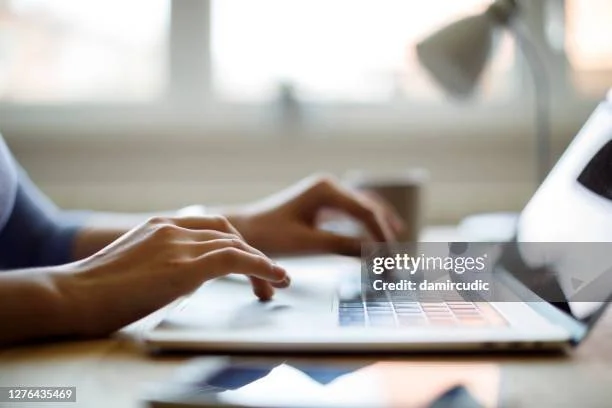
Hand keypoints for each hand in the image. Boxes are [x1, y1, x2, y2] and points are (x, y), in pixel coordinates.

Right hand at [56, 216, 287, 336]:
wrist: (70, 296)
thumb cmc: (94, 291)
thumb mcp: (133, 266)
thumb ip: (160, 262)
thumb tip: (180, 277)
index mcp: (160, 226)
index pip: (211, 227)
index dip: (236, 244)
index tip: (248, 263)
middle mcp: (172, 228)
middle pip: (228, 233)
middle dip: (252, 254)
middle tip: (268, 279)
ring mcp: (177, 244)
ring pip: (236, 245)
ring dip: (262, 264)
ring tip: (277, 283)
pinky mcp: (183, 266)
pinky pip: (235, 260)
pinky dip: (260, 267)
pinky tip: (274, 277)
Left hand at [225, 175, 403, 255]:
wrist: (245, 230)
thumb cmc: (270, 235)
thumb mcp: (308, 243)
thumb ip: (343, 246)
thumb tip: (375, 254)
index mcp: (325, 189)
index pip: (365, 211)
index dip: (382, 234)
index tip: (392, 255)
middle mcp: (329, 186)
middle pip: (369, 207)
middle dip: (385, 230)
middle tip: (399, 253)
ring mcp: (327, 192)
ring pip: (364, 207)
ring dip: (380, 225)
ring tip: (397, 243)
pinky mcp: (324, 203)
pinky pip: (353, 212)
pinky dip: (367, 225)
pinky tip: (379, 237)